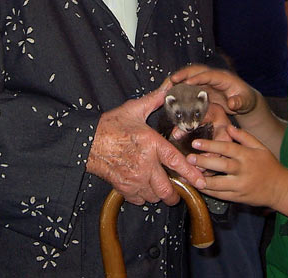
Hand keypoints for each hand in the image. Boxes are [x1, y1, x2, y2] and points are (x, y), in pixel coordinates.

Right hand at [87, 85, 204, 205]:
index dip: (191, 173)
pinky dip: (142, 196)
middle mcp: (145, 164)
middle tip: (175, 192)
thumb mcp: (133, 109)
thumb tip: (167, 88)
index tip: (201, 182)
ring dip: (157, 193)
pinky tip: (141, 186)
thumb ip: (153, 100)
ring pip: (154, 196)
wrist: (87, 141)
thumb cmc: (110, 125)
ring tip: (156, 185)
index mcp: (152, 144)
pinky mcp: (123, 187)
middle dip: (174, 194)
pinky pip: (138, 199)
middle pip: (166, 190)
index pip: (176, 162)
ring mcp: (133, 178)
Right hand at [170, 64, 257, 114]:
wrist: (243, 100)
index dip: (198, 78)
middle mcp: (212, 76)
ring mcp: (205, 81)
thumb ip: (239, 102)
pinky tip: (168, 95)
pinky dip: (177, 88)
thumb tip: (232, 103)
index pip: (209, 75)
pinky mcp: (200, 87)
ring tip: (165, 87)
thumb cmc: (245, 100)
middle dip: (183, 74)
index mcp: (223, 77)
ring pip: (189, 76)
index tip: (187, 83)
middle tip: (171, 80)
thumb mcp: (245, 102)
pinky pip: (187, 85)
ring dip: (177, 80)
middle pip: (195, 70)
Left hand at [187, 124, 287, 209]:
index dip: (210, 145)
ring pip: (218, 184)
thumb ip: (244, 137)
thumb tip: (228, 127)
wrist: (280, 189)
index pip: (227, 148)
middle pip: (221, 166)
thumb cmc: (269, 165)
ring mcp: (240, 186)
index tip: (196, 143)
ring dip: (202, 180)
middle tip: (189, 158)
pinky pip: (220, 195)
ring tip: (188, 176)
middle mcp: (243, 171)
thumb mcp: (260, 147)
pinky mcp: (238, 198)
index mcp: (247, 156)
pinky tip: (197, 186)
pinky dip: (208, 191)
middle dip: (203, 162)